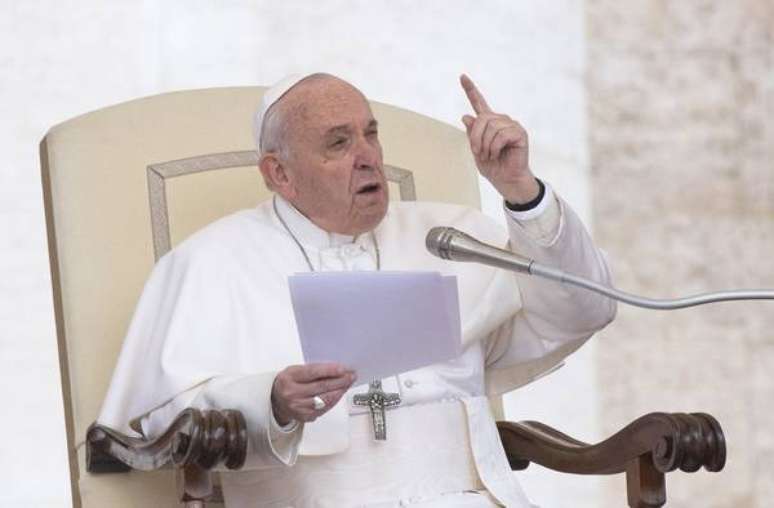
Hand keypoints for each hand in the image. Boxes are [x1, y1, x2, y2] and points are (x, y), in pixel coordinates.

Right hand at [271, 363, 355, 424]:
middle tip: (351, 375)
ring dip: (340, 391)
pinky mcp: (305, 417)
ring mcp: (299, 407)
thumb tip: (336, 369)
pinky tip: (340, 393)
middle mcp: (292, 394)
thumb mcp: (295, 370)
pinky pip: (325, 408)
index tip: (343, 368)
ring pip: (325, 399)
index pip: (313, 372)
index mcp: (289, 378)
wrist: (276, 401)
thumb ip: (313, 370)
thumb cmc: (288, 382)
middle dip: (340, 380)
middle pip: (322, 387)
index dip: (330, 370)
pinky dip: (334, 400)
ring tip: (348, 383)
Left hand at [460, 74, 539, 203]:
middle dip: (475, 138)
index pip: (478, 103)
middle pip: (482, 118)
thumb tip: (466, 116)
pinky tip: (498, 154)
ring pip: (491, 127)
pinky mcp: (519, 133)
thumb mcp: (476, 150)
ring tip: (490, 155)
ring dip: (485, 145)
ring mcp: (511, 125)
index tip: (462, 77)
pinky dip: (495, 147)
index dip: (470, 90)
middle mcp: (500, 120)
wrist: (506, 180)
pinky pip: (501, 135)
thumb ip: (472, 134)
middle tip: (478, 152)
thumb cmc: (493, 166)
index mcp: (488, 123)